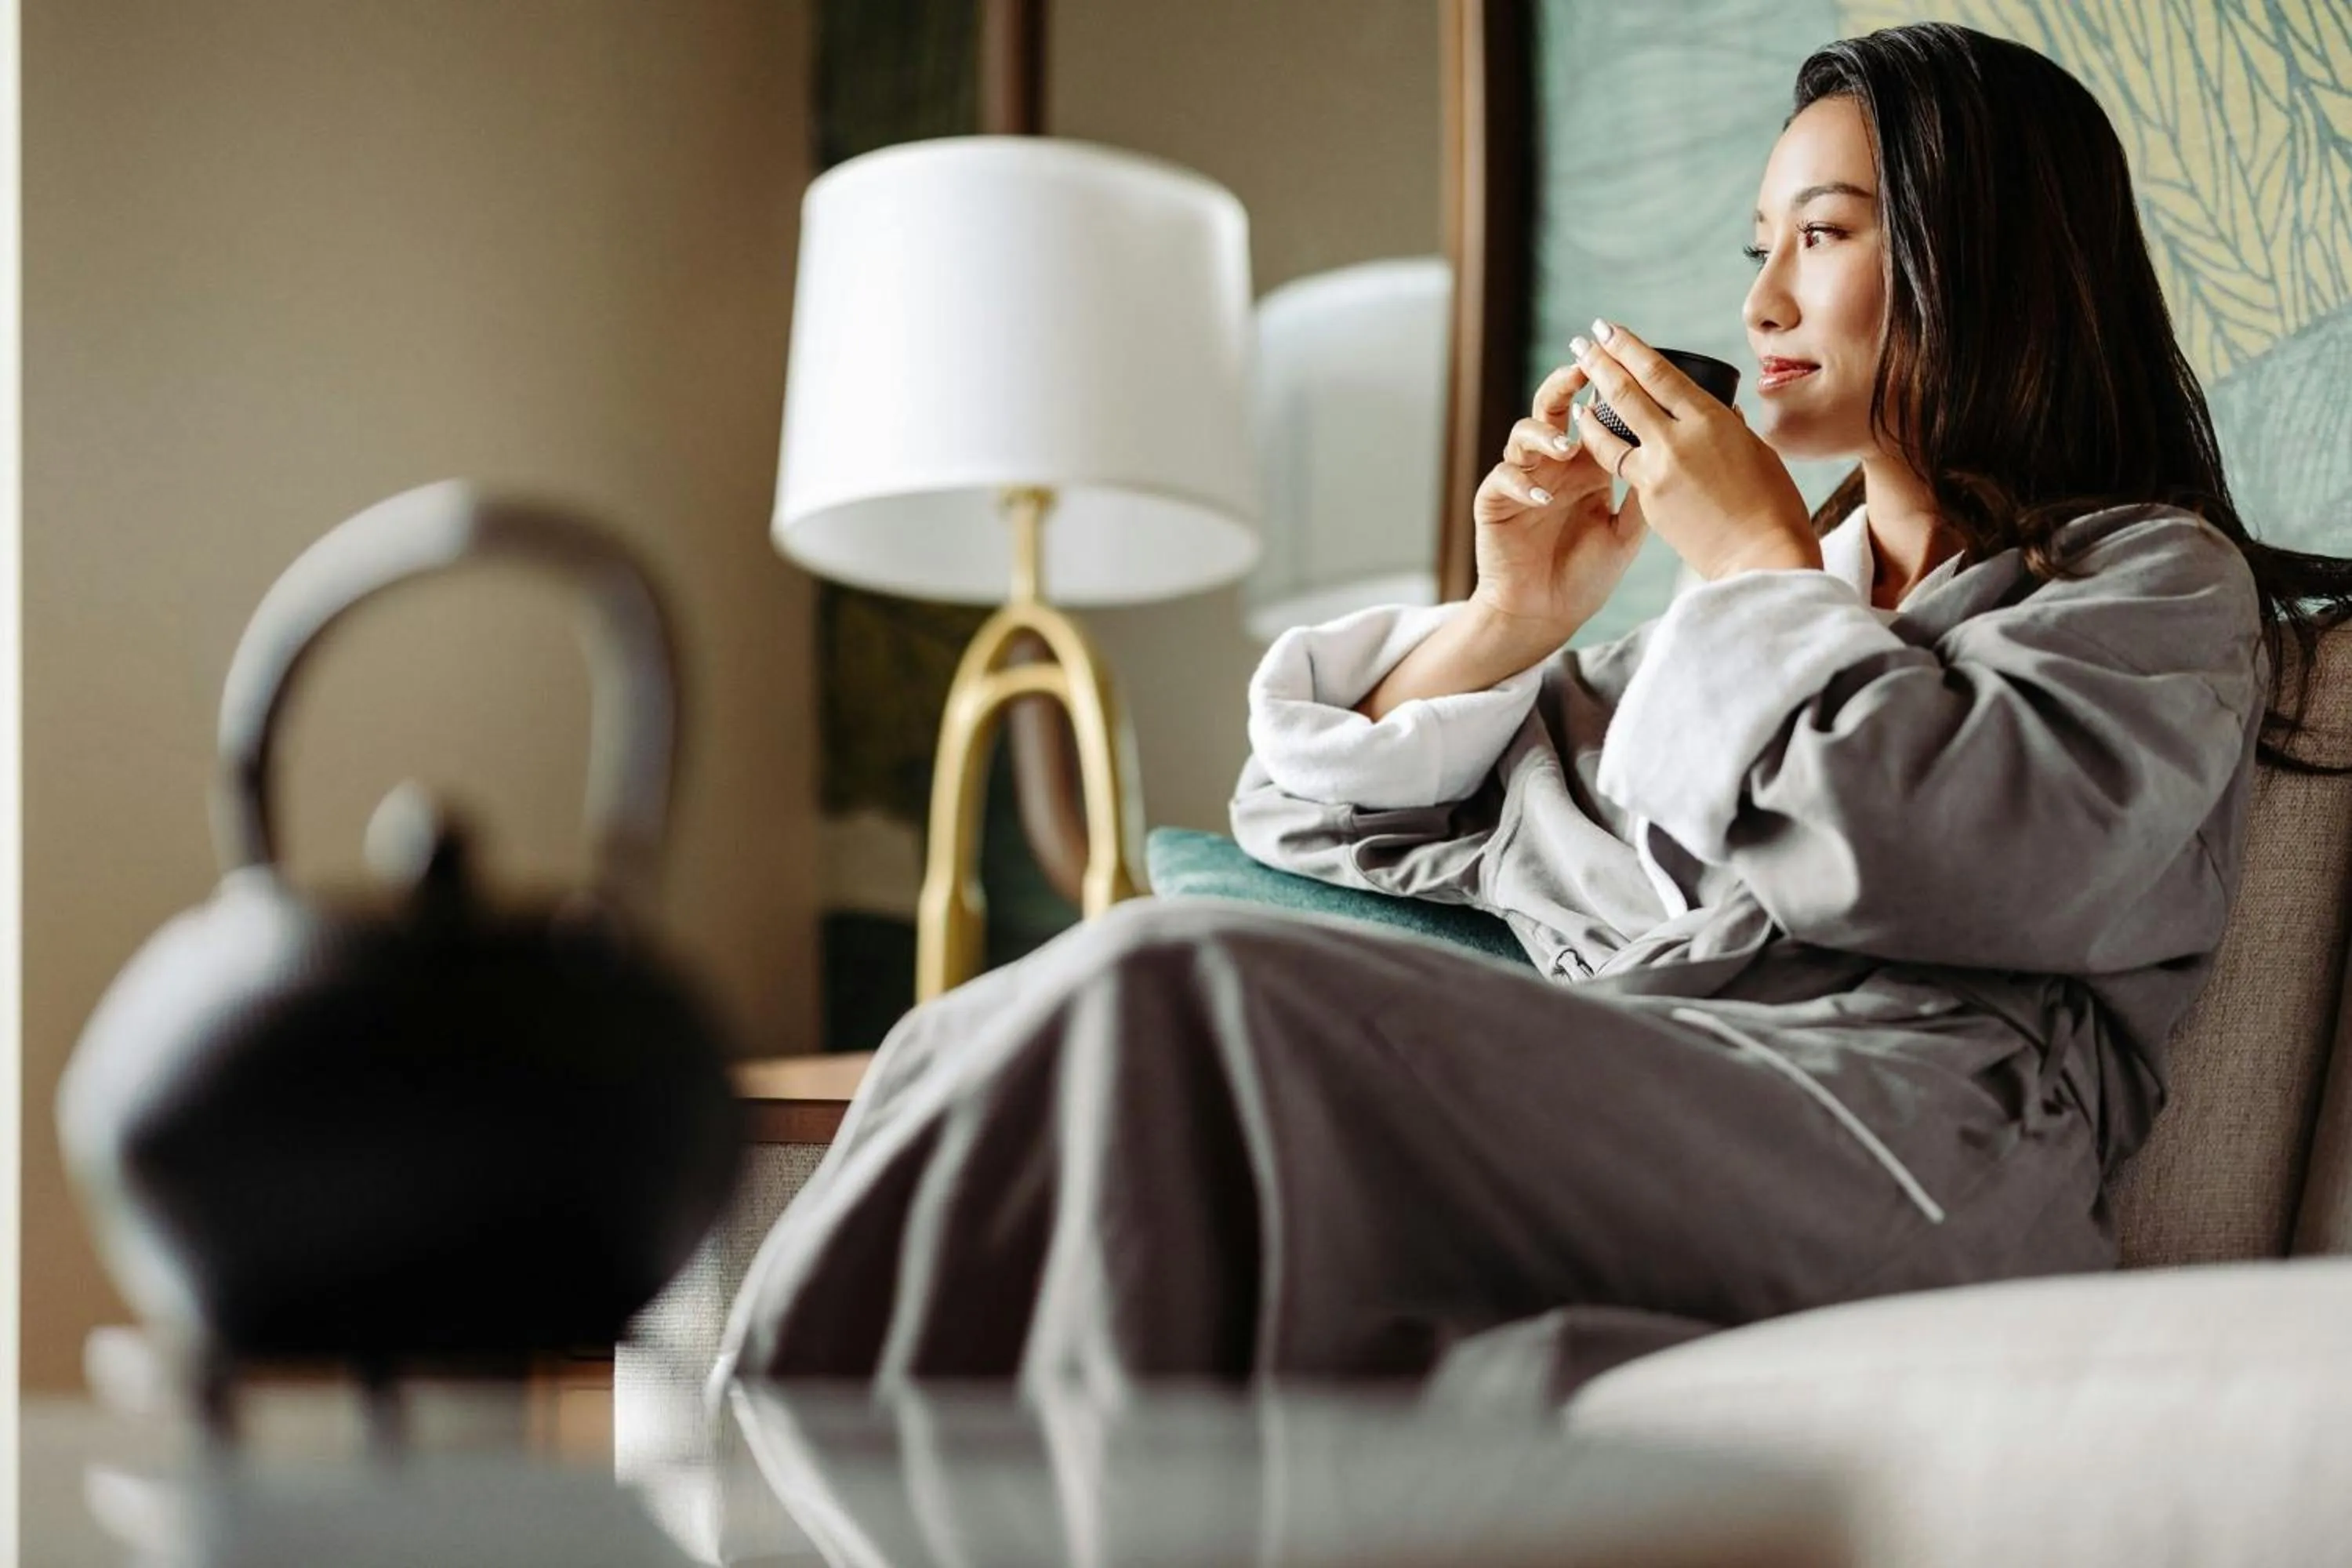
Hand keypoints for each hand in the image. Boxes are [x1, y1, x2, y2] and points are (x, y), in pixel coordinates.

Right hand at [1467, 360, 1648, 648]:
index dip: (1604, 390)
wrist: (1547, 615)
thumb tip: (1676, 452)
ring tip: (1565, 447)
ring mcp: (1522, 480)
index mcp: (1585, 466)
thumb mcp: (1627, 532)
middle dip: (1563, 384)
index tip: (1625, 366)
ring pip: (1522, 435)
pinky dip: (1523, 484)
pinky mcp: (1496, 503)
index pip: (1593, 414)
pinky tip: (1543, 498)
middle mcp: (1552, 465)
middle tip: (1580, 369)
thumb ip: (1642, 493)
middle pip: (1552, 407)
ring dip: (1543, 435)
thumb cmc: (1586, 575)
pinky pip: (1504, 479)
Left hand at [1568, 321, 1820, 580]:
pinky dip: (1609, 452)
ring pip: (1609, 436)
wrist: (1762, 560)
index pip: (1658, 373)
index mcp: (1710, 420)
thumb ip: (1729, 428)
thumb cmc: (1774, 505)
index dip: (1628, 348)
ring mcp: (1657, 473)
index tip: (1607, 330)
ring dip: (1591, 413)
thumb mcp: (1757, 451)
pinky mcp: (1648, 504)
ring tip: (1578, 397)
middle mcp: (1677, 441)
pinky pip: (1624, 471)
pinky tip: (1600, 445)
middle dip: (1598, 364)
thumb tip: (1717, 413)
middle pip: (1625, 393)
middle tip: (1579, 343)